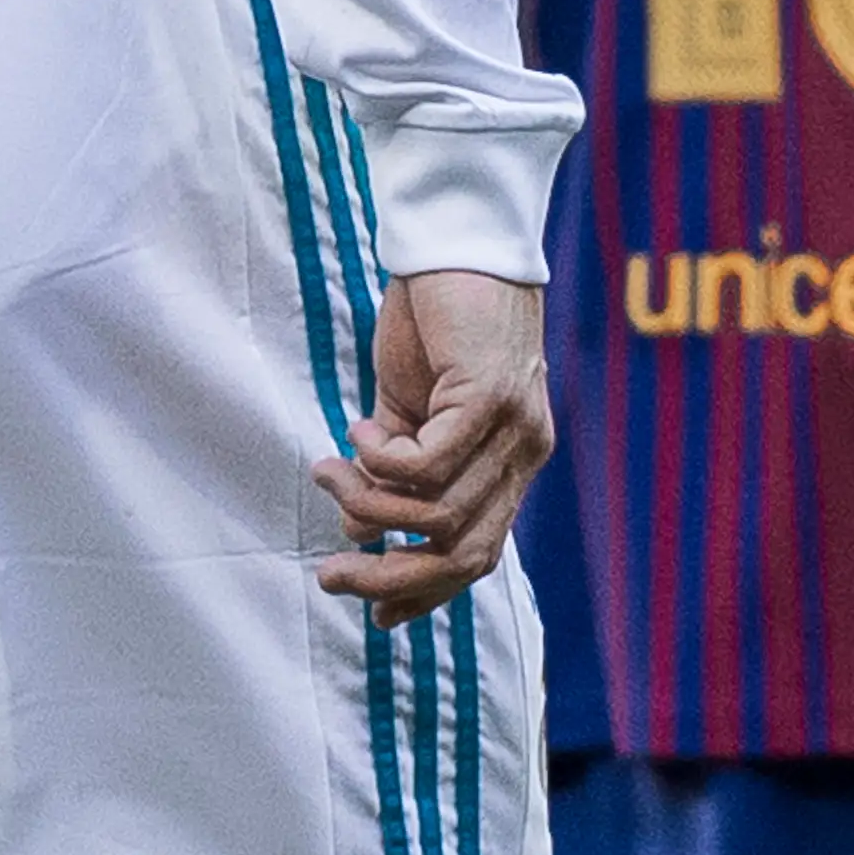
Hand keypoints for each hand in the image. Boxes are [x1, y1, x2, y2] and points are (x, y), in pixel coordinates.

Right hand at [314, 271, 551, 626]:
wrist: (459, 239)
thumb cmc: (435, 318)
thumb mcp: (408, 406)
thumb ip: (393, 466)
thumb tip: (356, 528)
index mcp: (512, 462)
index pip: (480, 556)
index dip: (427, 594)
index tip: (376, 615)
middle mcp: (525, 454)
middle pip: (462, 554)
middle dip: (390, 579)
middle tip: (329, 574)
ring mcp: (514, 429)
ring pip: (437, 513)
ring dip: (369, 506)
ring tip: (328, 472)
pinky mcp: (490, 397)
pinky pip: (428, 462)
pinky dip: (382, 461)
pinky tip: (357, 430)